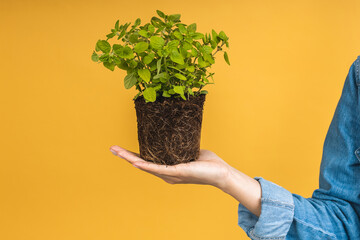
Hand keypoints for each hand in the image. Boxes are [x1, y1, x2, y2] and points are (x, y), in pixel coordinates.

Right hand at [109, 145, 232, 188]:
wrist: (221, 172)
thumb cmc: (207, 163)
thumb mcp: (189, 150)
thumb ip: (180, 145)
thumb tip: (175, 132)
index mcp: (167, 169)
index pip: (147, 160)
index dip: (132, 155)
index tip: (120, 148)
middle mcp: (166, 174)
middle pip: (141, 164)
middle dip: (125, 156)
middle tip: (112, 148)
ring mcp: (170, 175)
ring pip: (146, 166)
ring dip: (130, 159)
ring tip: (117, 152)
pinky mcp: (177, 173)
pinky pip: (159, 169)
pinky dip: (146, 165)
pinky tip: (135, 162)